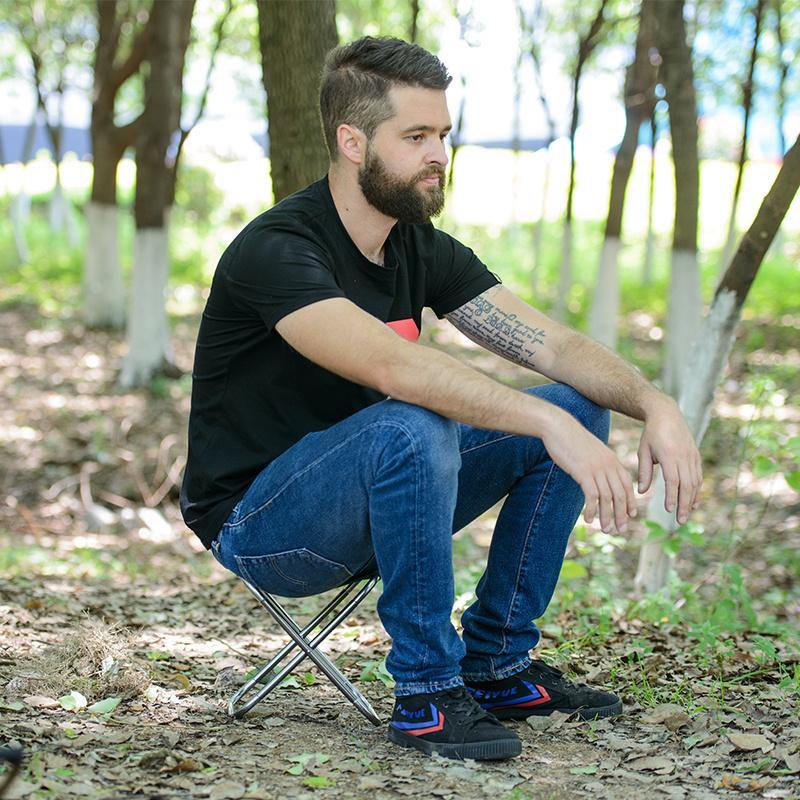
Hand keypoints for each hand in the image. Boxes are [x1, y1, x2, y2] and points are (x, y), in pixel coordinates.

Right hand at [542, 409, 635, 533]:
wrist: (558, 427)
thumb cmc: (571, 439)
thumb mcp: (590, 451)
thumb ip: (597, 463)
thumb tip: (597, 476)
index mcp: (612, 460)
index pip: (627, 484)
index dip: (630, 501)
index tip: (631, 514)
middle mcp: (608, 465)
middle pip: (620, 494)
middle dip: (621, 514)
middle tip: (620, 529)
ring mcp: (596, 469)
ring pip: (607, 498)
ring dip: (607, 516)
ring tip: (605, 529)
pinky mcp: (583, 472)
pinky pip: (592, 496)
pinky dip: (591, 510)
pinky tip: (588, 519)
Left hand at [638, 397, 702, 523]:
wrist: (667, 414)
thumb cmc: (651, 434)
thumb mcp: (644, 451)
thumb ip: (644, 472)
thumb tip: (642, 492)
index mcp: (669, 455)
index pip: (673, 481)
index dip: (672, 497)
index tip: (669, 510)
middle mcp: (684, 456)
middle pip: (687, 485)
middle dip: (684, 504)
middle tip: (680, 520)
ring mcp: (692, 456)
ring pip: (695, 482)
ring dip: (692, 500)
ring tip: (686, 514)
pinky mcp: (696, 455)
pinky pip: (698, 476)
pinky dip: (696, 490)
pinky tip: (693, 500)